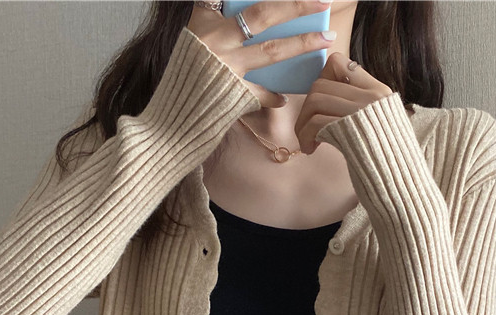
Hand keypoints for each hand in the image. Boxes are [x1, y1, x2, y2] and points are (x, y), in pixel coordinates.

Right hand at [187, 0, 335, 108]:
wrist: (169, 122)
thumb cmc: (182, 78)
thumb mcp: (194, 39)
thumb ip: (213, 19)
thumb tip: (227, 10)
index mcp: (209, 27)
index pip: (243, 4)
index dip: (277, 0)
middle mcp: (220, 45)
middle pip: (264, 17)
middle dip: (297, 7)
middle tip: (324, 0)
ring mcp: (229, 71)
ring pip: (272, 52)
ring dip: (302, 43)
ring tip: (327, 38)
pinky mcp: (235, 97)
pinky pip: (262, 94)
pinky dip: (274, 96)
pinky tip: (283, 97)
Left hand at [294, 52, 394, 155]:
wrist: (402, 187)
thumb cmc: (388, 165)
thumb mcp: (379, 127)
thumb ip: (361, 110)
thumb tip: (331, 100)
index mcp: (380, 92)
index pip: (341, 64)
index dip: (322, 82)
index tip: (320, 107)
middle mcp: (372, 96)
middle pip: (321, 83)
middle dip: (307, 108)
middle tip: (308, 131)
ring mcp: (361, 111)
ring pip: (315, 100)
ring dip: (303, 123)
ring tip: (307, 143)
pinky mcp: (350, 130)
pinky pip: (315, 122)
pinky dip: (305, 136)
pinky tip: (310, 150)